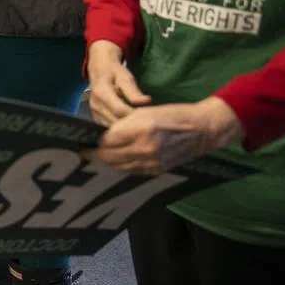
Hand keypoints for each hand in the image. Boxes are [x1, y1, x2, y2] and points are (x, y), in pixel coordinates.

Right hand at [86, 40, 150, 125]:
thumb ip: (134, 91)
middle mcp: (95, 104)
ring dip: (125, 128)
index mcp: (102, 92)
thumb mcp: (125, 77)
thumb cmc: (114, 72)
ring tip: (138, 124)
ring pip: (112, 127)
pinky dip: (119, 128)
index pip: (120, 110)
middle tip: (145, 122)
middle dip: (131, 124)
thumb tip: (146, 101)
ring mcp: (94, 112)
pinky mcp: (95, 117)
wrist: (99, 69)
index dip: (134, 115)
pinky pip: (108, 127)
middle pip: (115, 121)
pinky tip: (128, 124)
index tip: (147, 116)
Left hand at [87, 97, 244, 175]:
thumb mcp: (144, 112)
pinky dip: (121, 166)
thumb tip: (103, 135)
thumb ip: (122, 124)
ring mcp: (152, 162)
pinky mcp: (158, 170)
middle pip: (110, 157)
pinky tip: (115, 162)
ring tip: (95, 158)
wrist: (202, 130)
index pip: (107, 141)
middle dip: (95, 155)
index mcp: (140, 130)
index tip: (82, 141)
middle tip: (83, 152)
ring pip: (119, 166)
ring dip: (106, 163)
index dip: (92, 142)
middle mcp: (144, 149)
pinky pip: (132, 171)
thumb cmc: (172, 114)